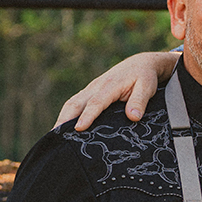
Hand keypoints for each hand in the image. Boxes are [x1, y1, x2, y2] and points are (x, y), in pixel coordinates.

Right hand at [57, 51, 178, 129]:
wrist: (139, 64)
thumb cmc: (144, 77)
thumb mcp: (147, 87)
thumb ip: (140, 101)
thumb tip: (133, 117)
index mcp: (110, 85)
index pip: (96, 103)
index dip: (87, 116)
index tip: (79, 129)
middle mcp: (96, 86)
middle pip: (75, 103)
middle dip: (64, 119)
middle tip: (55, 137)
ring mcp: (90, 90)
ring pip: (71, 104)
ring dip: (61, 119)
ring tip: (53, 137)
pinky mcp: (89, 93)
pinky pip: (75, 104)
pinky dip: (66, 116)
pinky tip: (62, 130)